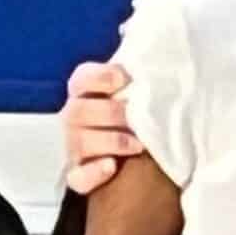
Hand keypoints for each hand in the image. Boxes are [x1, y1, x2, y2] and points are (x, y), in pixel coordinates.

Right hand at [63, 61, 141, 193]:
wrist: (132, 158)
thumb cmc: (137, 117)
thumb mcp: (137, 95)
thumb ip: (141, 81)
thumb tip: (161, 56)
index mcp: (86, 94)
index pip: (81, 79)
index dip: (98, 76)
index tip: (123, 78)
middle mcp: (75, 119)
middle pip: (77, 111)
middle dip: (109, 112)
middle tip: (134, 117)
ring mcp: (74, 148)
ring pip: (78, 142)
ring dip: (110, 141)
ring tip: (138, 145)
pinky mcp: (79, 176)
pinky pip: (78, 177)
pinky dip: (93, 173)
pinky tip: (112, 166)